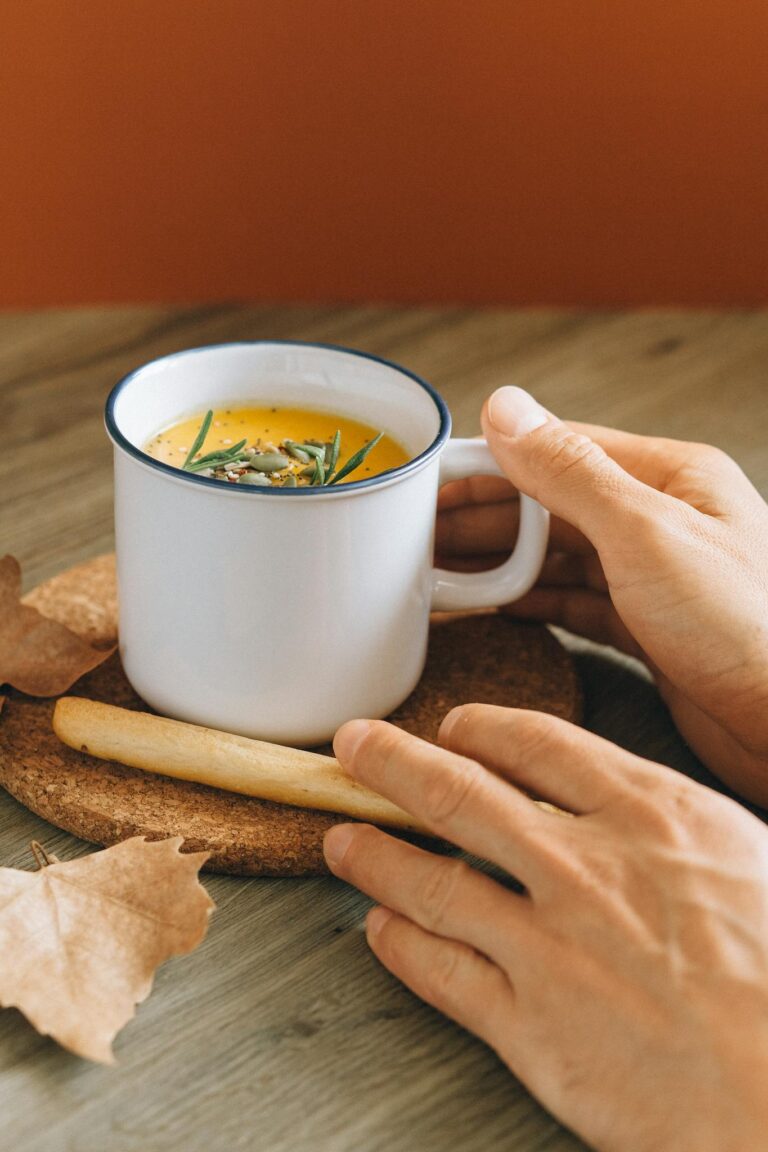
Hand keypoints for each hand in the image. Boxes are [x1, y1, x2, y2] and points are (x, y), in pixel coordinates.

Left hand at [324, 710, 767, 1151]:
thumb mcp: (744, 859)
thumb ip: (665, 825)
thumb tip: (619, 805)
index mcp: (649, 816)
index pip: (538, 744)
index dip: (480, 729)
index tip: (453, 727)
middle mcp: (584, 867)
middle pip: (459, 794)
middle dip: (392, 762)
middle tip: (354, 747)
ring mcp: (549, 945)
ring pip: (431, 881)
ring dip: (374, 854)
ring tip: (341, 839)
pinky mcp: (529, 1025)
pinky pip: (440, 971)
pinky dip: (398, 944)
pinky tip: (379, 929)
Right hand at [436, 388, 767, 805]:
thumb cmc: (749, 626)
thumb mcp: (646, 533)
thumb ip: (569, 470)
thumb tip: (503, 408)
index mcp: (668, 477)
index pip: (554, 452)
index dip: (484, 467)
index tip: (424, 484)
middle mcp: (659, 519)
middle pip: (547, 507)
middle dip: (478, 521)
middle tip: (410, 538)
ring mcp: (653, 576)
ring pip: (554, 557)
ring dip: (494, 565)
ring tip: (432, 573)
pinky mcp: (647, 629)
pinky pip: (570, 603)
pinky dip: (525, 604)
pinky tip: (486, 607)